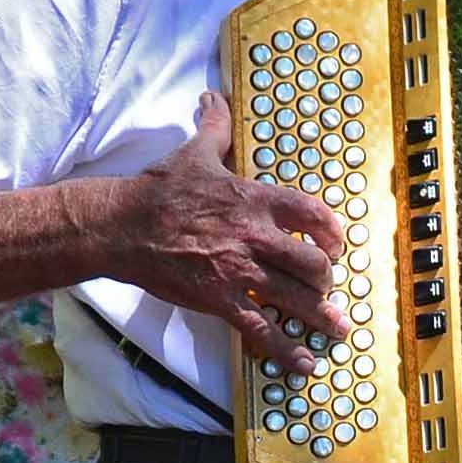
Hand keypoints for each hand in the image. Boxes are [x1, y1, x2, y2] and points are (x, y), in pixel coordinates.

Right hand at [102, 93, 345, 373]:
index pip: (313, 214)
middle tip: (328, 288)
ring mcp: (239, 270)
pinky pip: (261, 328)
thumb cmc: (159, 190)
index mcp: (255, 200)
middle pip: (314, 263)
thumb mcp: (194, 153)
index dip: (333, 233)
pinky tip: (303, 364)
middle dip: (327, 280)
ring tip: (338, 330)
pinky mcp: (219, 299)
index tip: (336, 245)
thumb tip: (213, 98)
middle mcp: (255, 236)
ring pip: (296, 298)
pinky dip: (286, 350)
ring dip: (322, 317)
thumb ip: (214, 127)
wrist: (122, 225)